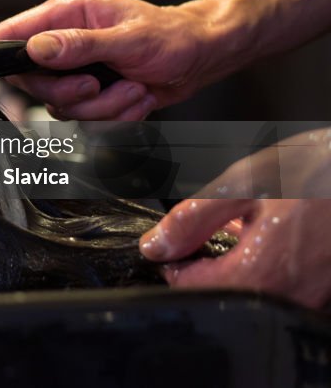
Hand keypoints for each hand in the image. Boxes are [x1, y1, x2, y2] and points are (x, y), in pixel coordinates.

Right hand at [0, 0, 222, 120]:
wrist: (204, 57)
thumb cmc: (173, 37)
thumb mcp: (128, 39)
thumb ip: (79, 45)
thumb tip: (36, 48)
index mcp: (67, 14)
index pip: (14, 32)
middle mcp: (66, 40)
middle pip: (34, 81)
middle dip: (69, 93)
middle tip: (97, 85)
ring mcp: (78, 69)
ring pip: (61, 105)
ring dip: (101, 107)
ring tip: (131, 89)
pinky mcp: (92, 93)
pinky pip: (84, 118)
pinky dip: (114, 115)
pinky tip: (134, 97)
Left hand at [139, 128, 330, 308]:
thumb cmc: (318, 173)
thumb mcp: (243, 185)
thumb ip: (192, 219)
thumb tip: (155, 246)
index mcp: (259, 273)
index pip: (191, 287)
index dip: (175, 260)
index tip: (177, 239)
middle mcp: (286, 296)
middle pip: (222, 292)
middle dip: (208, 262)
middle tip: (218, 225)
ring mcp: (311, 296)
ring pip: (252, 290)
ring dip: (239, 263)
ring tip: (249, 225)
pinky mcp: (326, 289)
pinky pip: (283, 286)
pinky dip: (269, 264)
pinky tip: (275, 234)